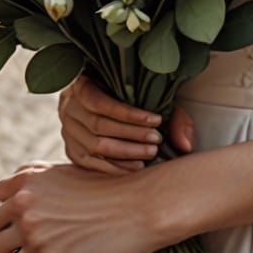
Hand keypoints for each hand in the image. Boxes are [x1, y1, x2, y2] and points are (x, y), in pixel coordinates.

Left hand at [0, 161, 164, 252]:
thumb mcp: (67, 172)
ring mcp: (35, 233)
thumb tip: (14, 199)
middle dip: (6, 237)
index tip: (20, 220)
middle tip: (22, 246)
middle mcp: (25, 204)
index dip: (7, 210)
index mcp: (28, 180)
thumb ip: (38, 181)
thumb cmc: (108, 188)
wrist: (139, 207)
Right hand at [58, 77, 195, 174]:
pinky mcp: (71, 150)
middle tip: (156, 140)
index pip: (101, 102)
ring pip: (95, 146)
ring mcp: (67, 130)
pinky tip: (135, 168)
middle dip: (132, 135)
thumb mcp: (140, 88)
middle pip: (99, 126)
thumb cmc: (122, 90)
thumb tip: (185, 143)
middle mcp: (68, 108)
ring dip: (125, 152)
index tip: (157, 120)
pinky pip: (90, 163)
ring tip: (149, 154)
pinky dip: (114, 167)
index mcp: (81, 84)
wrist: (92, 96)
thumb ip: (168, 110)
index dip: (129, 114)